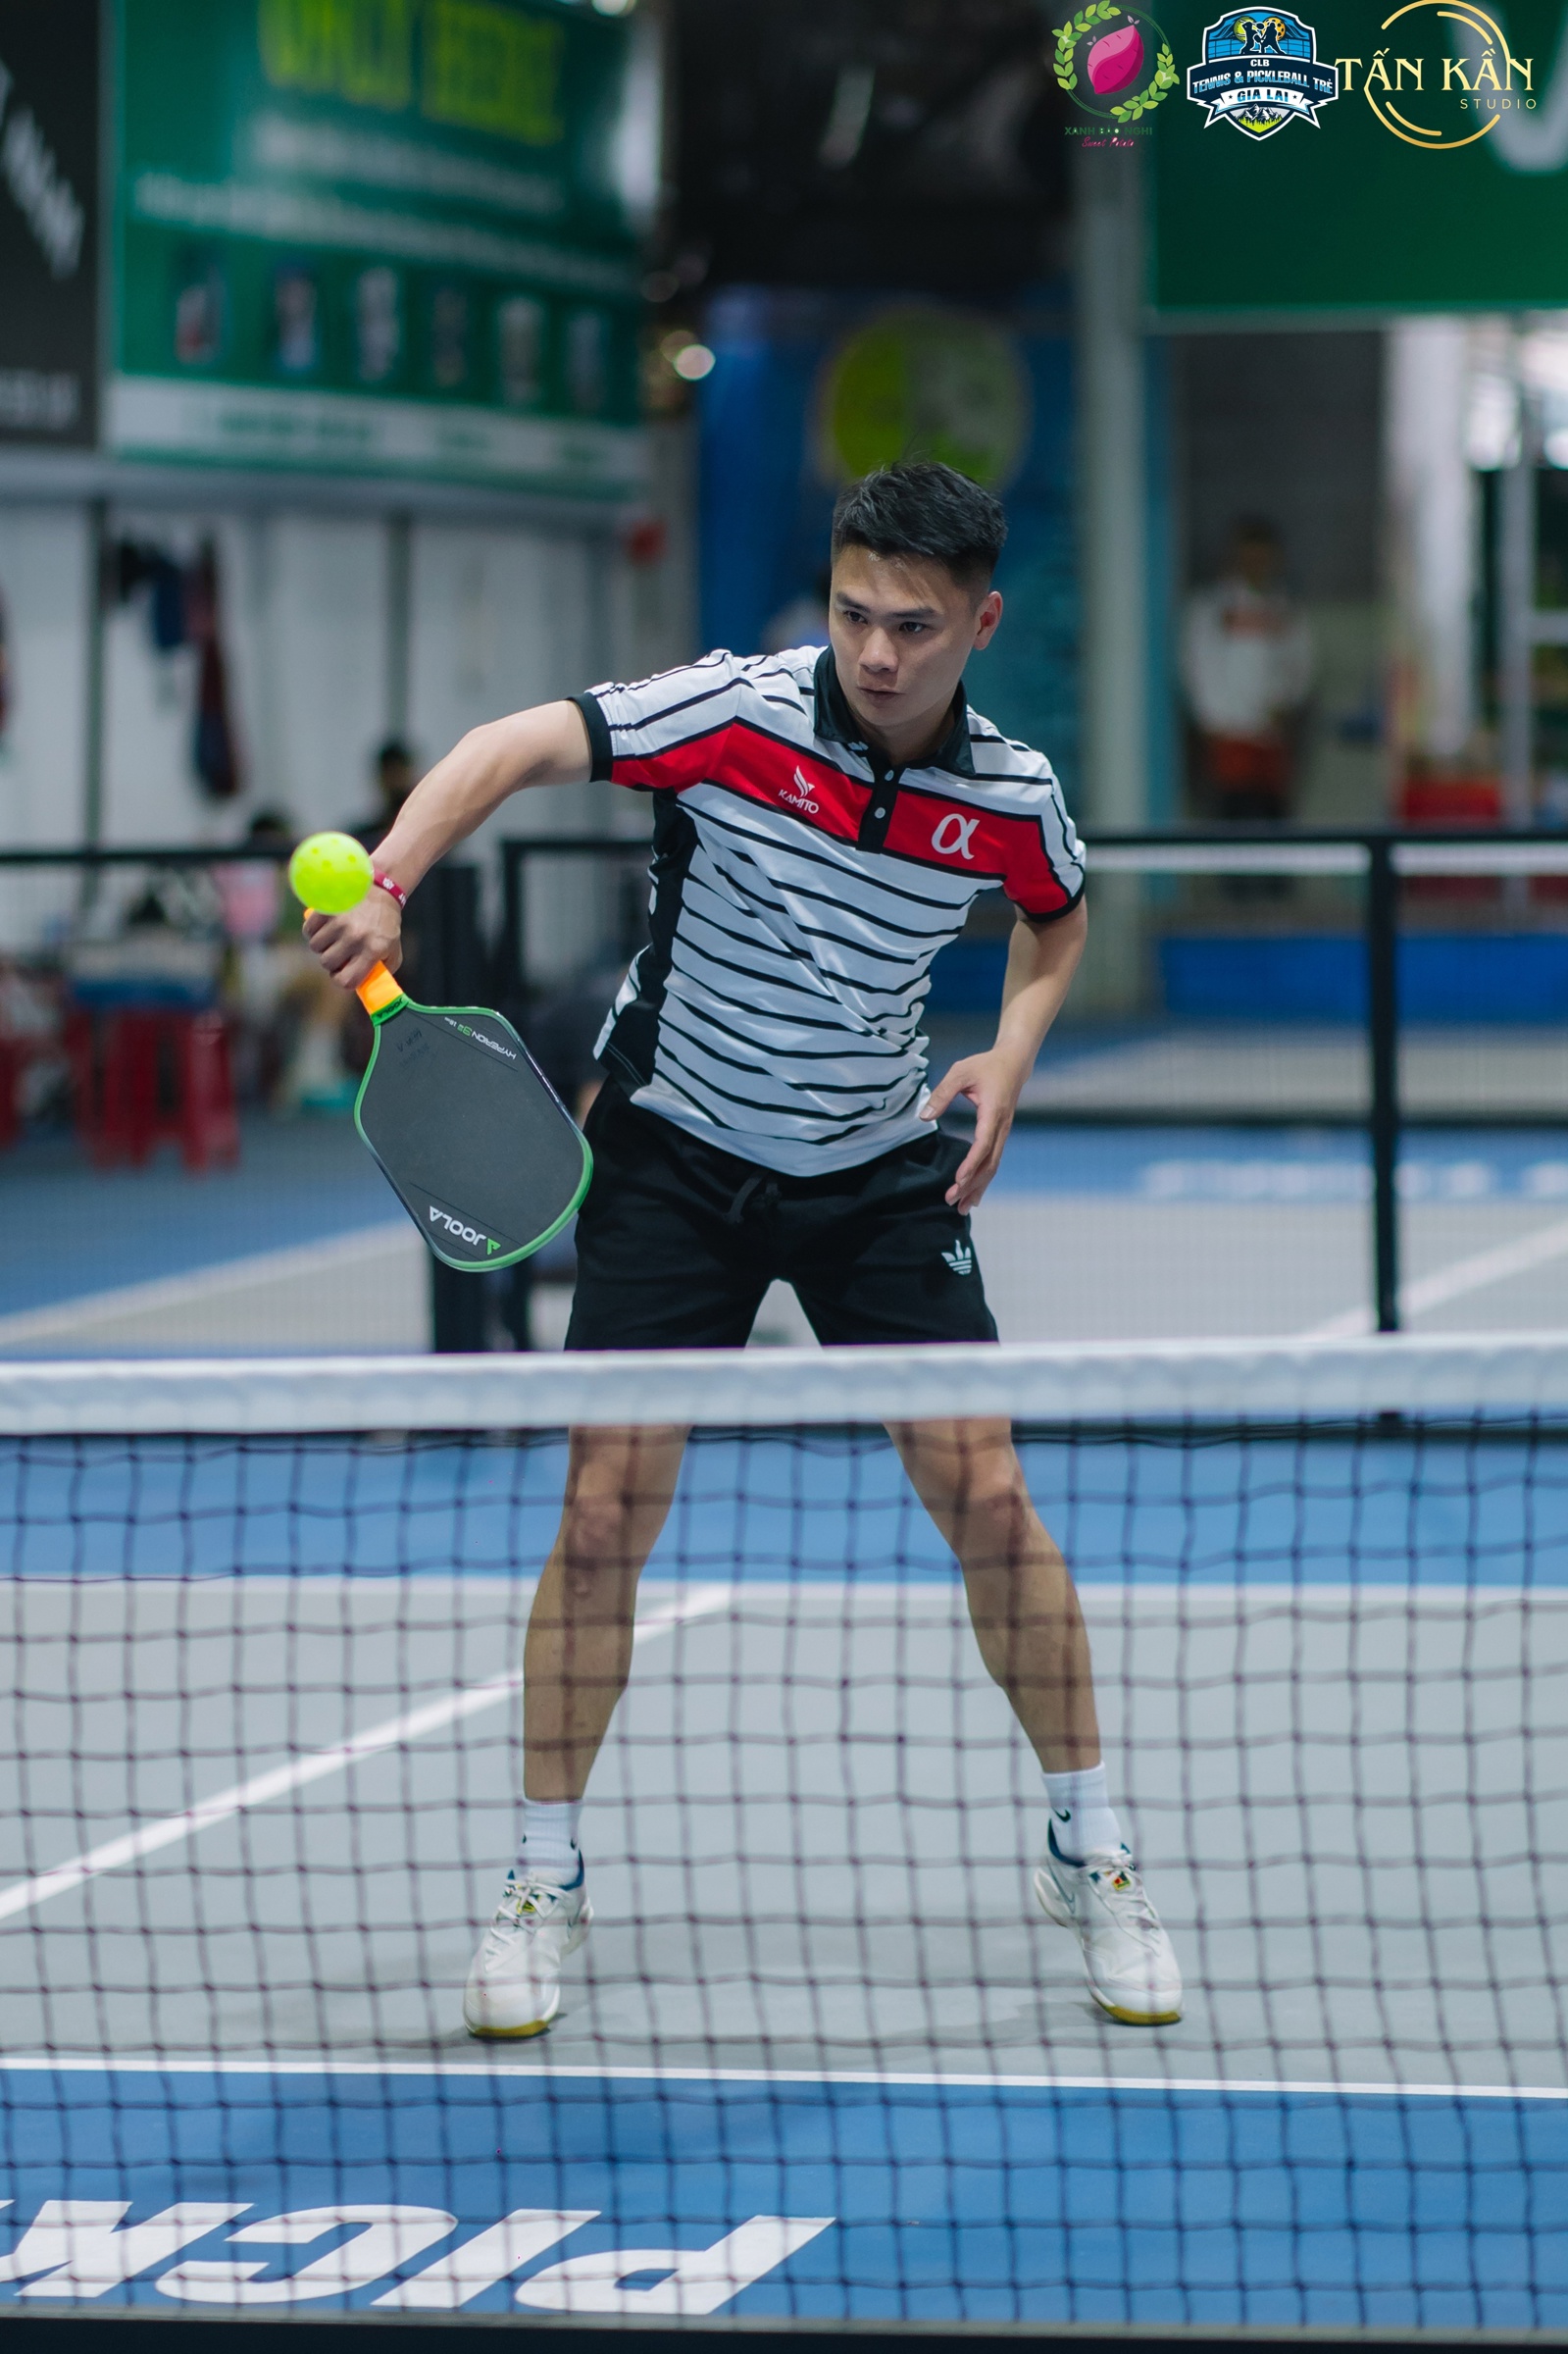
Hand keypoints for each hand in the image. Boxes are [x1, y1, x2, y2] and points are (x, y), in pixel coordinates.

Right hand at [302, 888, 402, 992]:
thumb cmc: (385, 924)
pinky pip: (308, 930)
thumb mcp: (392, 949)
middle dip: (332, 961)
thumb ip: (382, 970)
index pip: (346, 980)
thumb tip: (366, 988)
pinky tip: (325, 927)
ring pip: (315, 947)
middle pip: (326, 963)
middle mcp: (355, 937)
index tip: (343, 974)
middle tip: (340, 952)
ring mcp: (339, 922)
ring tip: (334, 937)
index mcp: (373, 950)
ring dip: (322, 945)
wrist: (380, 889)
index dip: (342, 980)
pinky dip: (313, 931)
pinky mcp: (327, 908)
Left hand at [920, 1048, 1025, 1212]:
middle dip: (971, 1185)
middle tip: (951, 1201)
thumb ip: (942, 1093)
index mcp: (993, 1113)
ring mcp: (1003, 1133)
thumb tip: (924, 1116)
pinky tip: (974, 1196)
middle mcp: (1001, 1127)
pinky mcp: (1000, 1135)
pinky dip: (983, 1180)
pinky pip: (993, 1162)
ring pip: (992, 1166)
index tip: (958, 1180)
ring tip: (961, 1208)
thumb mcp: (960, 1072)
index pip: (983, 1144)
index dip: (971, 1164)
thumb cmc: (986, 1066)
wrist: (1014, 1063)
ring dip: (977, 1188)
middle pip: (989, 1163)